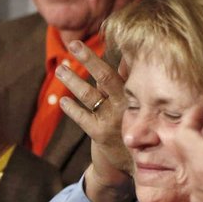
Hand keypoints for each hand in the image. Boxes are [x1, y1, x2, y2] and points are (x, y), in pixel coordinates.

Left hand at [55, 45, 133, 201]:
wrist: (138, 164)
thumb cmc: (141, 131)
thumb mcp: (141, 107)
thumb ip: (133, 86)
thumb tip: (127, 60)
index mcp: (138, 95)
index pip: (123, 70)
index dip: (110, 54)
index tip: (99, 36)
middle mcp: (127, 104)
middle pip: (105, 76)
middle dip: (88, 59)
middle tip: (74, 44)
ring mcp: (112, 118)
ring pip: (89, 94)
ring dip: (73, 80)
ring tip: (61, 68)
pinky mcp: (99, 133)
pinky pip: (82, 117)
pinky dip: (71, 108)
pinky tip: (62, 101)